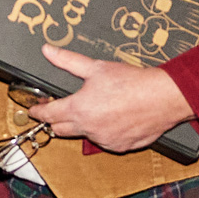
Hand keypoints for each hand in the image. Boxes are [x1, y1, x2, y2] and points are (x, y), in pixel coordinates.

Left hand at [28, 46, 193, 152]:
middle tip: (59, 110)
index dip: (38, 111)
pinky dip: (104, 132)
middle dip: (56, 120)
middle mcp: (89, 129)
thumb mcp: (96, 67)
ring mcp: (105, 140)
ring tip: (95, 109)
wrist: (164, 98)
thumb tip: (48, 51)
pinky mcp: (120, 146)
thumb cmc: (133, 83)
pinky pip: (105, 142)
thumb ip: (68, 60)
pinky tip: (112, 119)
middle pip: (60, 130)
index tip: (34, 110)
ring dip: (83, 126)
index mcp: (78, 109)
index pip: (48, 115)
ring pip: (84, 136)